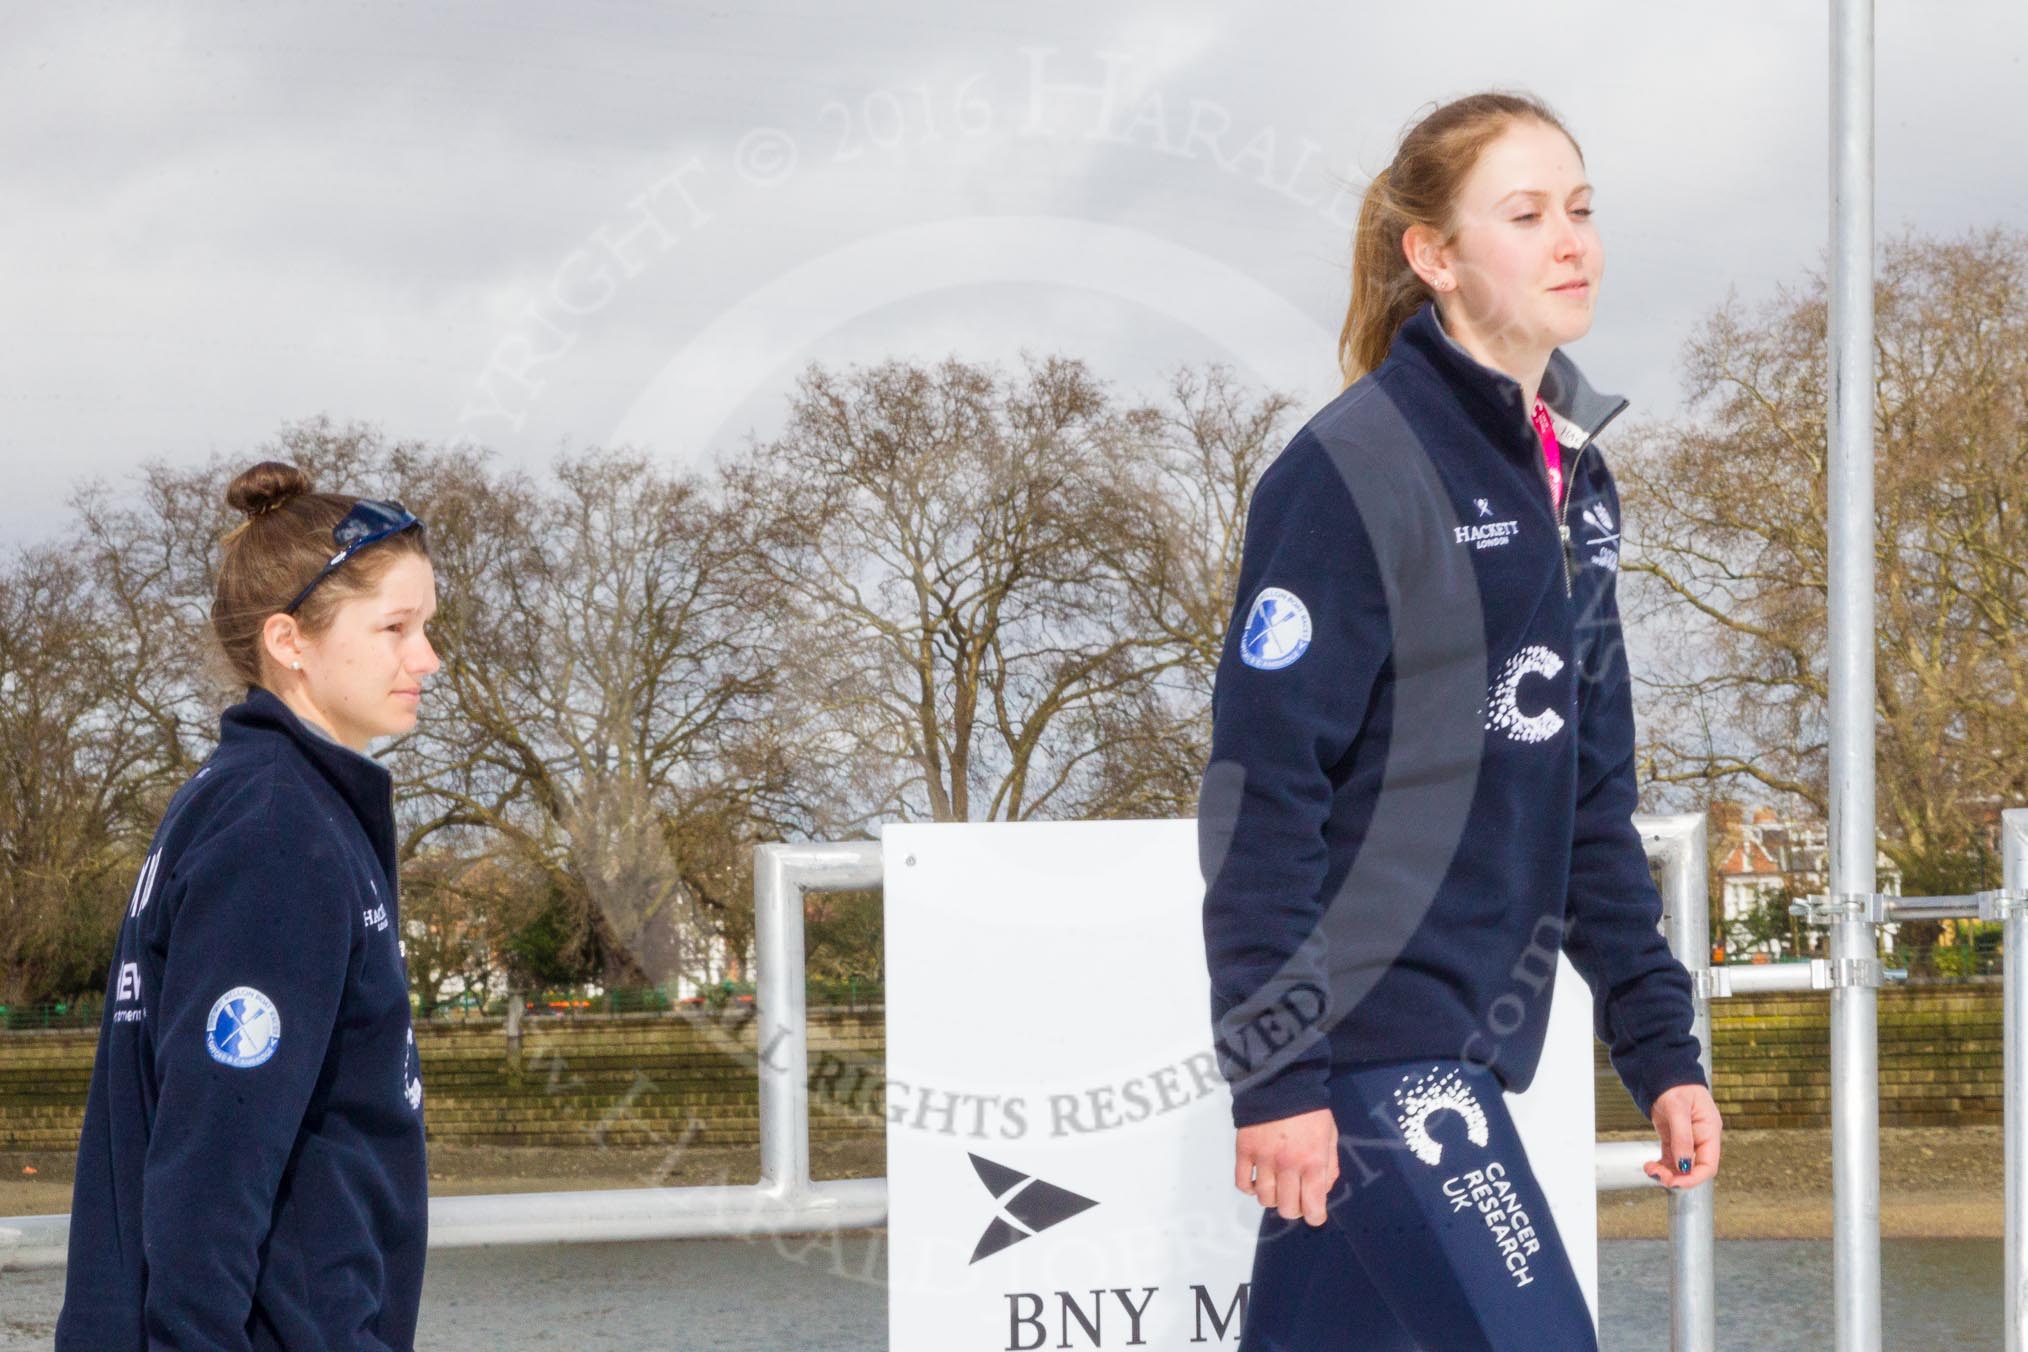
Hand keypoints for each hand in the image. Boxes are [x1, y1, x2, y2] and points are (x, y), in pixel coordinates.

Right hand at [1235, 1106, 1337, 1226]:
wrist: (1280, 1081)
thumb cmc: (1310, 1110)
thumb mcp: (1330, 1135)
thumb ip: (1330, 1165)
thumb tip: (1322, 1190)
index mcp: (1313, 1162)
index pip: (1313, 1207)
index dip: (1315, 1216)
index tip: (1314, 1212)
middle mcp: (1288, 1166)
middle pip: (1287, 1208)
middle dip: (1294, 1209)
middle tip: (1295, 1197)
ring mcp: (1263, 1159)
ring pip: (1265, 1199)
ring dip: (1272, 1198)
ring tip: (1276, 1186)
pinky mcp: (1244, 1150)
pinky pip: (1242, 1183)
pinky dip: (1249, 1188)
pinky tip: (1257, 1180)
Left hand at [1645, 1082, 1720, 1189]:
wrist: (1662, 1072)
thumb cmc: (1675, 1085)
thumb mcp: (1678, 1109)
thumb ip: (1682, 1137)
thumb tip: (1684, 1165)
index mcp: (1709, 1131)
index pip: (1708, 1165)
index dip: (1694, 1178)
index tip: (1676, 1183)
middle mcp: (1701, 1138)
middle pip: (1694, 1169)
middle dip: (1677, 1177)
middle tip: (1658, 1176)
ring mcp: (1687, 1139)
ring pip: (1681, 1167)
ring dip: (1667, 1173)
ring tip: (1650, 1170)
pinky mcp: (1674, 1138)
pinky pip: (1670, 1159)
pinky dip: (1661, 1166)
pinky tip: (1651, 1166)